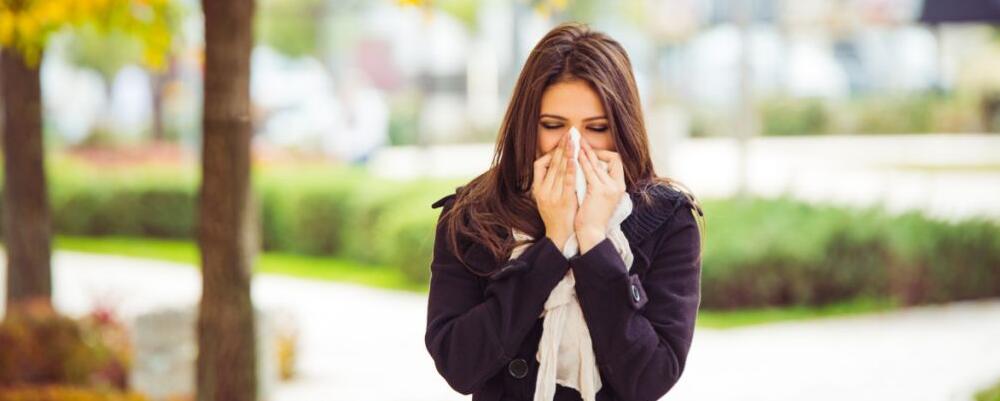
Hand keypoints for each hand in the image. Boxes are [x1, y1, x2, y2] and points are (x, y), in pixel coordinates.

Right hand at [532, 131, 577, 250]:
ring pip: (560, 170)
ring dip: (567, 153)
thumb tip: (557, 168)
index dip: (551, 152)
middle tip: (569, 133)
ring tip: (573, 140)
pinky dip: (571, 169)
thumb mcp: (547, 199)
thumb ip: (550, 184)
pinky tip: (575, 159)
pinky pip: (567, 181)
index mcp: (537, 189)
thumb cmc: (556, 218)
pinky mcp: (564, 200)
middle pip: (552, 164)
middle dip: (561, 147)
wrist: (559, 236)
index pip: (540, 165)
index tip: (560, 143)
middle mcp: (543, 190)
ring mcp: (553, 195)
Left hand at [574, 139, 625, 251]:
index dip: (603, 154)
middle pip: (608, 158)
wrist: (591, 233)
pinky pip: (589, 170)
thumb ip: (600, 184)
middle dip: (592, 148)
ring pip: (596, 162)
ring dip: (586, 150)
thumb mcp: (600, 198)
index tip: (589, 151)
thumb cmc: (593, 218)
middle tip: (580, 139)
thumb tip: (592, 171)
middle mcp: (617, 185)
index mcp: (619, 187)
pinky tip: (574, 154)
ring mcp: (609, 187)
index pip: (616, 161)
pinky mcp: (599, 190)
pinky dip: (582, 160)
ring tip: (576, 142)